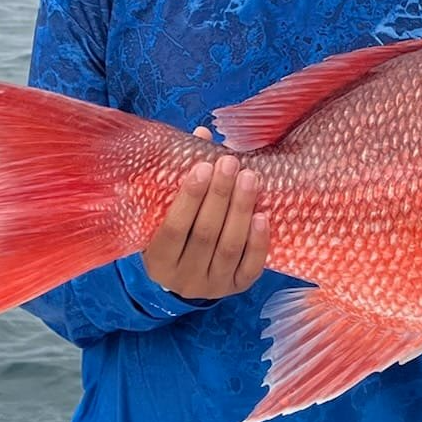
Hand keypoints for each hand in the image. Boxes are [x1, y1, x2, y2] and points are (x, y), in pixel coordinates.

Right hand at [141, 127, 269, 299]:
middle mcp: (183, 280)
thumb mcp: (167, 212)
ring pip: (230, 247)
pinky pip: (251, 266)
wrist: (187, 274)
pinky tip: (263, 215)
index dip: (190, 197)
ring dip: (241, 210)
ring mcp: (212, 286)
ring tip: (250, 178)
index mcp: (158, 261)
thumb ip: (182, 177)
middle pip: (205, 235)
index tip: (204, 166)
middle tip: (231, 163)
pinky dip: (258, 241)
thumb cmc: (177, 233)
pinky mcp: (237, 288)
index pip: (174, 228)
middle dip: (220, 196)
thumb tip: (203, 133)